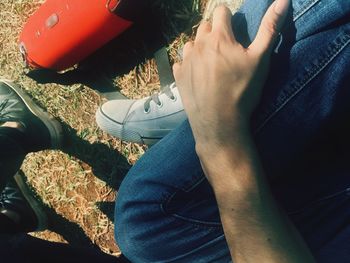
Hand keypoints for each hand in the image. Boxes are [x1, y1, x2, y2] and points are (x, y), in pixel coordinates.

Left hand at [174, 0, 289, 154]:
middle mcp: (198, 44)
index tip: (234, 31)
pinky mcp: (178, 76)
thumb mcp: (261, 59)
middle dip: (215, 33)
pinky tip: (198, 75)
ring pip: (192, 43)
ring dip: (200, 47)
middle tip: (225, 50)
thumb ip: (270, 28)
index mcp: (219, 37)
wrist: (219, 122)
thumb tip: (283, 0)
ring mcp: (186, 60)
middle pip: (204, 27)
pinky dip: (189, 64)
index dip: (229, 19)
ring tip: (211, 64)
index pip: (221, 12)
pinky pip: (181, 61)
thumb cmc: (242, 90)